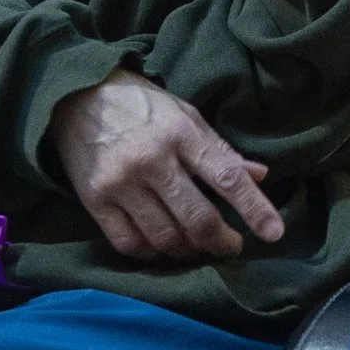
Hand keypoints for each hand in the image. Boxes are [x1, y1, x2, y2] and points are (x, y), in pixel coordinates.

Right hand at [51, 73, 286, 261]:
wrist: (75, 97)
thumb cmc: (140, 105)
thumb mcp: (185, 115)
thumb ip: (219, 150)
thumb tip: (260, 176)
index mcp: (180, 133)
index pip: (226, 178)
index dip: (255, 208)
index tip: (275, 232)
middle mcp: (151, 160)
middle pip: (198, 219)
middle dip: (222, 241)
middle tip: (231, 246)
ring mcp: (121, 183)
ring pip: (165, 238)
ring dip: (188, 250)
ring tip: (196, 245)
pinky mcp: (94, 200)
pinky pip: (130, 243)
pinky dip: (151, 252)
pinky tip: (160, 245)